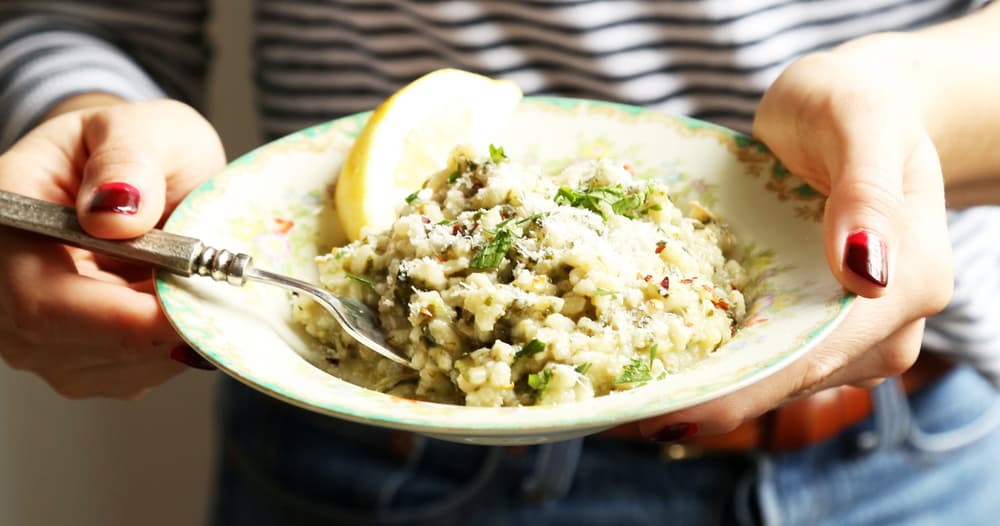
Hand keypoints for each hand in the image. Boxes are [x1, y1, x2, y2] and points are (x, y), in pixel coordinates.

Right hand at [0, 98, 225, 398]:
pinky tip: (187, 307)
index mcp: (9, 218)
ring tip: (200, 288)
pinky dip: (171, 347)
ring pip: (103, 367)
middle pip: (65, 343)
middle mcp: (7, 282)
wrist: (143, 176)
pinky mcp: (76, 353)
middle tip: (216, 296)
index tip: (185, 303)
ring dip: (167, 340)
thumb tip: (116, 212)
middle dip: (153, 329)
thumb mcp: (145, 129)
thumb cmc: (139, 148)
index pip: (39, 294)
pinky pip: (128, 373)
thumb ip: (128, 159)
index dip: (115, 315)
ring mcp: (35, 327)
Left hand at [639, 50, 952, 438]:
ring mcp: (846, 331)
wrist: (848, 110)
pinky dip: (711, 364)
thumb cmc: (851, 104)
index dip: (744, 390)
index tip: (673, 413)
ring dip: (704, 390)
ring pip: (772, 378)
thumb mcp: (859, 119)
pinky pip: (759, 354)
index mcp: (909, 280)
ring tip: (626, 400)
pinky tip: (655, 368)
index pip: (817, 353)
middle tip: (624, 417)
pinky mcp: (809, 324)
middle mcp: (884, 323)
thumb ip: (866, 190)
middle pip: (789, 380)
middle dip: (710, 402)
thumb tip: (865, 274)